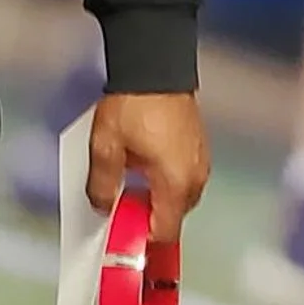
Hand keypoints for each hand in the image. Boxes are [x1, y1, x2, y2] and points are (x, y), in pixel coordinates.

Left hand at [87, 89, 210, 249]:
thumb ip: (102, 185)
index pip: (164, 232)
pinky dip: (166, 180)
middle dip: (146, 216)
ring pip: (179, 198)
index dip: (141, 238)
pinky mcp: (199, 148)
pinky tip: (145, 163)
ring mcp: (201, 162)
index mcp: (176, 184)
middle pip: (172, 217)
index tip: (121, 233)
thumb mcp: (106, 147)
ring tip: (131, 178)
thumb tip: (103, 207)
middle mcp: (195, 178)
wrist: (156, 66)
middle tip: (120, 203)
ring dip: (156, 197)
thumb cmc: (133, 105)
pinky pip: (184, 177)